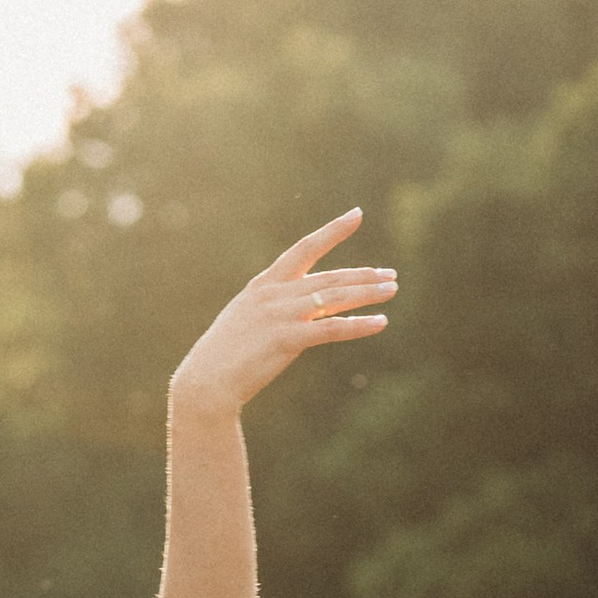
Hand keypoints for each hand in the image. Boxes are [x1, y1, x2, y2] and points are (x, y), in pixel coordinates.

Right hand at [170, 211, 395, 419]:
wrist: (205, 383)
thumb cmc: (224, 358)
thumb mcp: (247, 321)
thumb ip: (272, 309)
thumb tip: (296, 310)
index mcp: (264, 284)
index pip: (304, 248)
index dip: (332, 231)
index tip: (357, 215)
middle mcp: (275, 293)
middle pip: (329, 277)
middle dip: (363, 274)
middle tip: (390, 275)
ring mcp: (281, 315)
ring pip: (335, 298)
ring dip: (367, 293)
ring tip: (392, 289)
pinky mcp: (287, 340)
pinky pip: (332, 329)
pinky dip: (359, 325)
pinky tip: (380, 322)